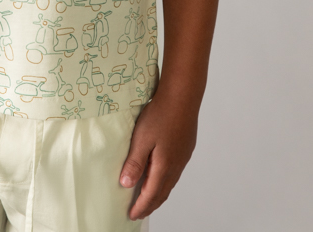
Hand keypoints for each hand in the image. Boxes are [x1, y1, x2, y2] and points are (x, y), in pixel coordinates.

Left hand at [119, 91, 198, 220]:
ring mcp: (183, 157)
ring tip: (148, 197)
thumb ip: (135, 162)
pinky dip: (165, 180)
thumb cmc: (161, 115)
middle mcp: (176, 165)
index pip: (151, 194)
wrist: (183, 96)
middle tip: (139, 211)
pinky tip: (160, 174)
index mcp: (164, 166)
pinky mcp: (186, 148)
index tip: (132, 215)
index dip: (141, 207)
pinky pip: (175, 172)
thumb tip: (126, 185)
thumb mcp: (141, 138)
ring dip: (158, 193)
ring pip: (170, 183)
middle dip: (150, 204)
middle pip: (162, 193)